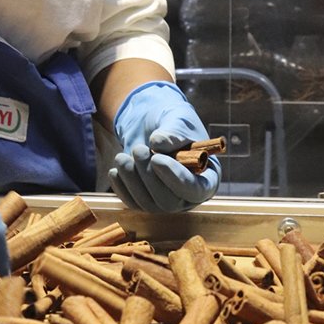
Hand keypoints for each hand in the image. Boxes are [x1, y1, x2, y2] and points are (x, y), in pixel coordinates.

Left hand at [109, 80, 221, 211]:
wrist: (153, 124)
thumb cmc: (173, 122)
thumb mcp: (178, 119)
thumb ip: (173, 132)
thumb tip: (157, 144)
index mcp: (207, 178)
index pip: (197, 190)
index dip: (177, 178)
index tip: (157, 158)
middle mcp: (189, 195)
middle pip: (170, 202)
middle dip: (150, 176)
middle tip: (138, 149)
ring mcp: (167, 201)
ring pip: (149, 204)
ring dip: (132, 179)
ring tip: (121, 156)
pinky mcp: (145, 202)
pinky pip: (132, 203)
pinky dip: (122, 187)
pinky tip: (115, 169)